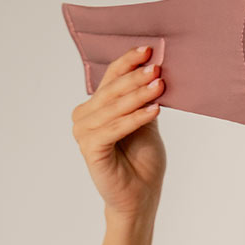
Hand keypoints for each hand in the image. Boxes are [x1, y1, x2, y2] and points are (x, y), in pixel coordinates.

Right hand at [71, 46, 166, 216]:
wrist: (141, 195)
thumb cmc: (143, 160)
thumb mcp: (147, 122)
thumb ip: (145, 99)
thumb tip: (156, 70)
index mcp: (96, 107)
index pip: (111, 77)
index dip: (128, 62)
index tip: (149, 49)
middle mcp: (85, 116)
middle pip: (111, 90)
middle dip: (136, 77)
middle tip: (157, 68)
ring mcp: (84, 133)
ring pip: (113, 108)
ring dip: (138, 96)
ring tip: (160, 86)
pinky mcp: (90, 149)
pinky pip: (114, 128)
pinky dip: (135, 118)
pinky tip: (155, 110)